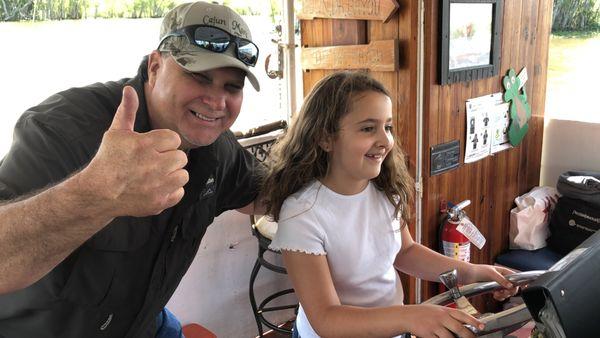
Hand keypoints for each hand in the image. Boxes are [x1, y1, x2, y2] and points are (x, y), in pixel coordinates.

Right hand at [81, 86, 188, 217]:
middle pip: (181, 157)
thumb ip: (127, 111)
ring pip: (183, 175)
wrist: (98, 193)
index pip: (174, 139)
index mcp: (145, 145)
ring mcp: (158, 185)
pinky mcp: (159, 201)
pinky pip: (179, 192)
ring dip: (173, 174)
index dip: (164, 142)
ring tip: (157, 174)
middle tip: (154, 161)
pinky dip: (171, 191)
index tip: (153, 147)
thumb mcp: (116, 132)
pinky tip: (157, 186)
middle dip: (169, 158)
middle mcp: (154, 165)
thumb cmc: (108, 160)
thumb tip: (129, 89)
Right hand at [403, 304, 483, 337]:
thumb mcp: (437, 310)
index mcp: (445, 310)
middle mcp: (441, 317)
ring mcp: (435, 326)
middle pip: (460, 329)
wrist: (406, 316)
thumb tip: (464, 323)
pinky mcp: (429, 334)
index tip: (482, 326)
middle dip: (469, 336)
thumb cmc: (423, 313)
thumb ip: (449, 315)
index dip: (473, 321)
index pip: (462, 315)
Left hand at [462, 264, 518, 300]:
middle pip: (513, 287)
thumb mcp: (492, 274)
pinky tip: (495, 295)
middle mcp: (502, 278)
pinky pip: (500, 295)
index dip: (520, 282)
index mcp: (503, 271)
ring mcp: (498, 284)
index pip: (516, 277)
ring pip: (507, 292)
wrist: (468, 275)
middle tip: (504, 292)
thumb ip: (502, 280)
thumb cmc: (479, 271)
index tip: (522, 288)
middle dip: (509, 291)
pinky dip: (499, 297)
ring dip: (504, 295)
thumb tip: (510, 285)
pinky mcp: (493, 290)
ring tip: (497, 293)